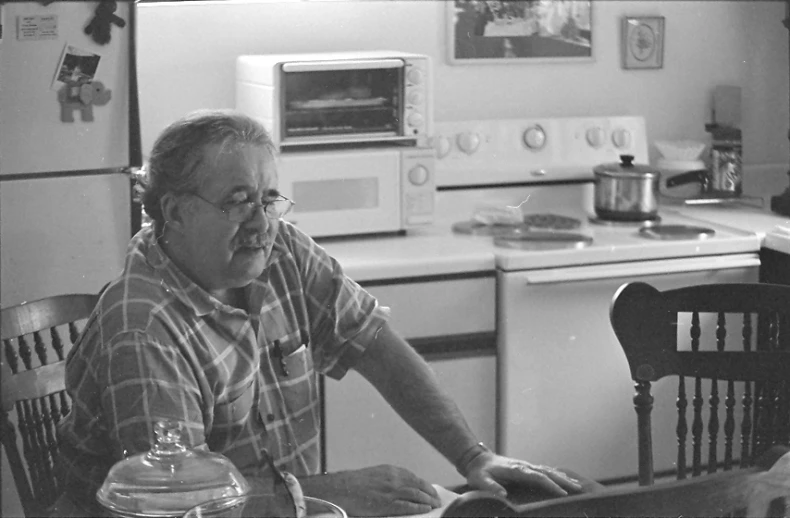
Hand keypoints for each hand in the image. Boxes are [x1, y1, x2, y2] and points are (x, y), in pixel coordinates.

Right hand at [301, 464, 440, 516]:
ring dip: (428, 501)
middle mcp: (394, 478)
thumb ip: (388, 478)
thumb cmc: (354, 483)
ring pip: (416, 495)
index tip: (431, 490)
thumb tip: (399, 486)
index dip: (425, 485)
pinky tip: (426, 510)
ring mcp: (391, 491)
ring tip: (435, 506)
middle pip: (419, 485)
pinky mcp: (387, 504)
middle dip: (430, 493)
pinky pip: (407, 506)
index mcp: (390, 471)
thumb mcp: (374, 475)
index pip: (414, 477)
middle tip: (438, 500)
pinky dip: (419, 508)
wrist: (341, 488)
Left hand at [465, 452, 582, 498]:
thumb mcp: (480, 480)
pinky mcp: (525, 468)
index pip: (537, 477)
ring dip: (562, 478)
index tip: (562, 492)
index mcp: (516, 469)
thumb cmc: (479, 472)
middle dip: (563, 481)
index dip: (550, 484)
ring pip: (548, 471)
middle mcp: (524, 466)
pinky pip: (544, 472)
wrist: (477, 459)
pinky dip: (556, 475)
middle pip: (547, 473)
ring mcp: (525, 466)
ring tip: (577, 485)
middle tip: (578, 489)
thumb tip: (503, 495)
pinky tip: (565, 479)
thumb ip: (491, 487)